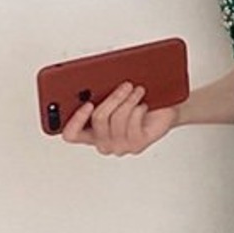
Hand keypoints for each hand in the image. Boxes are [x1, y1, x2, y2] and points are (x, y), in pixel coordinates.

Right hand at [60, 80, 178, 154]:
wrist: (162, 113)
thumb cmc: (135, 104)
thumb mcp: (112, 98)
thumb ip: (96, 96)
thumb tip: (89, 86)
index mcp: (90, 133)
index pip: (72, 134)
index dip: (76, 120)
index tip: (87, 103)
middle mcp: (103, 143)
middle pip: (98, 119)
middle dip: (112, 98)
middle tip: (124, 86)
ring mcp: (119, 147)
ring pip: (117, 118)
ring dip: (128, 100)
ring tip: (137, 91)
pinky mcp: (136, 146)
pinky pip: (132, 123)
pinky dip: (138, 109)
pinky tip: (143, 106)